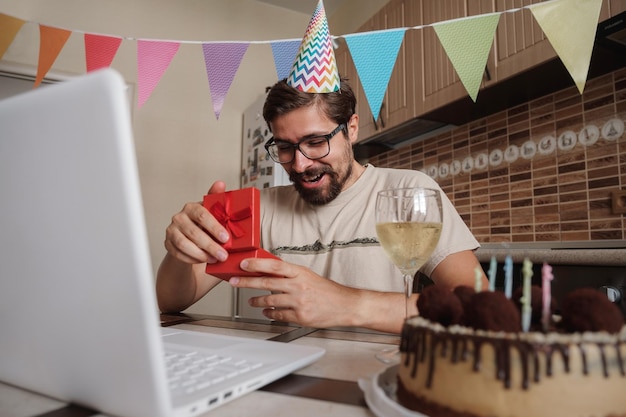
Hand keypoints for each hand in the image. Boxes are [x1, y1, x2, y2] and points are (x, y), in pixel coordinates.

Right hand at [164, 181, 230, 264]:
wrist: (191, 237)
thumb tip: (220, 183)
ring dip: (201, 254)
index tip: (226, 238)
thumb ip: (216, 199)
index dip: (214, 227)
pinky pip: (178, 253)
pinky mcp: (168, 244)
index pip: (202, 215)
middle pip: (194, 232)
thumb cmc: (205, 224)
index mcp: (191, 207)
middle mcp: (179, 217)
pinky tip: (204, 261)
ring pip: (184, 244)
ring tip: (214, 259)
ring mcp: (171, 231)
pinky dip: (192, 259)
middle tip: (223, 254)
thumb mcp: (213, 212)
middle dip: (210, 245)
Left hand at [229, 258, 361, 327]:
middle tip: (234, 282)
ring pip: (270, 300)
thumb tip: (268, 271)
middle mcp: (298, 286)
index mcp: (300, 273)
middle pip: (267, 283)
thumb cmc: (327, 291)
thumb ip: (290, 274)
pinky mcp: (300, 317)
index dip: (257, 264)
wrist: (345, 305)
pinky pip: (278, 315)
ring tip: (251, 300)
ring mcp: (299, 302)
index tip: (244, 264)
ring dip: (257, 300)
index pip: (274, 265)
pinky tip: (267, 312)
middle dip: (246, 282)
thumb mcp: (308, 276)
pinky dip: (270, 313)